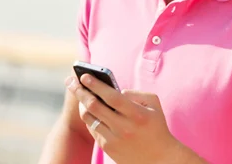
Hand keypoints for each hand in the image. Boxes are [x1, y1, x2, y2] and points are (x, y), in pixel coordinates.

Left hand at [66, 74, 186, 163]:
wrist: (159, 157)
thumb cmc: (156, 127)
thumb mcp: (154, 105)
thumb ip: (136, 94)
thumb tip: (116, 91)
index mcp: (137, 114)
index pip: (112, 96)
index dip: (97, 85)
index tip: (85, 75)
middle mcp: (124, 127)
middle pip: (94, 106)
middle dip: (81, 91)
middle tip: (72, 81)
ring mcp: (113, 138)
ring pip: (89, 118)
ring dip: (82, 104)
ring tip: (80, 94)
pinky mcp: (107, 147)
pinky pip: (92, 128)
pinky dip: (90, 116)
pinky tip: (89, 109)